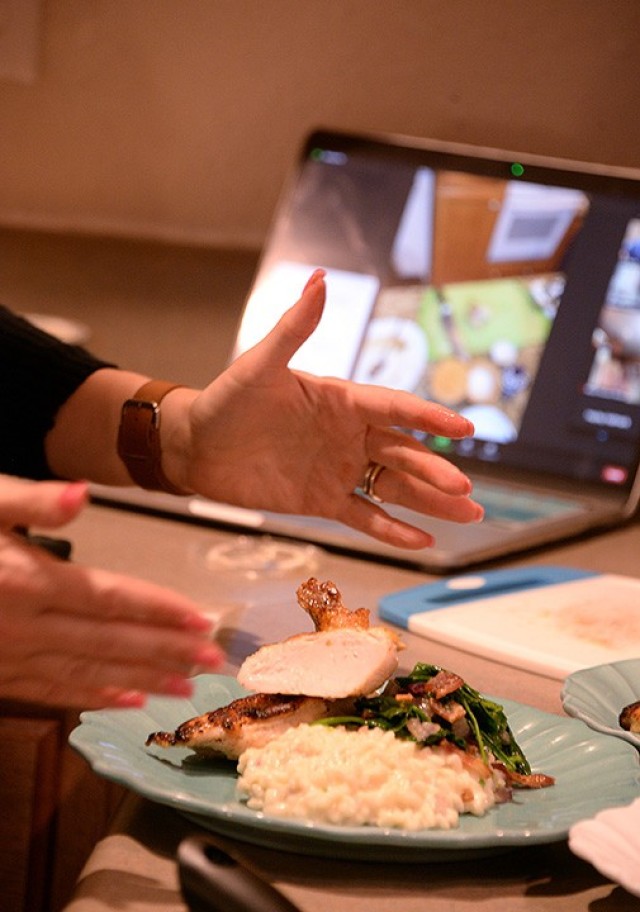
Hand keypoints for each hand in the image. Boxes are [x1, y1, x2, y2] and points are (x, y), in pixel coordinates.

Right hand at [0, 475, 222, 709]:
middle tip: (216, 664)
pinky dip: (90, 697)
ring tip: (186, 689)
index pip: (112, 598)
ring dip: (142, 681)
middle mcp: (25, 624)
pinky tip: (123, 701)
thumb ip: (33, 500)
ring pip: (88, 672)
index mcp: (28, 579)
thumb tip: (82, 493)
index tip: (204, 622)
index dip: (161, 611)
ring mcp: (9, 656)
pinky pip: (50, 691)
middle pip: (112, 642)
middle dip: (168, 653)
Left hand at [180, 270, 482, 548]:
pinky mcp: (323, 501)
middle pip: (403, 453)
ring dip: (430, 501)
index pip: (395, 408)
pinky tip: (423, 543)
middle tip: (466, 489)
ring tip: (469, 514)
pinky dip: (393, 531)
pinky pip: (365, 517)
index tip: (464, 428)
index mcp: (342, 400)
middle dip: (436, 471)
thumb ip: (294, 327)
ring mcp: (339, 470)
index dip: (430, 417)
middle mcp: (349, 435)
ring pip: (394, 487)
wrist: (195, 447)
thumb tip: (319, 278)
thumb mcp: (259, 365)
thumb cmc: (226, 400)